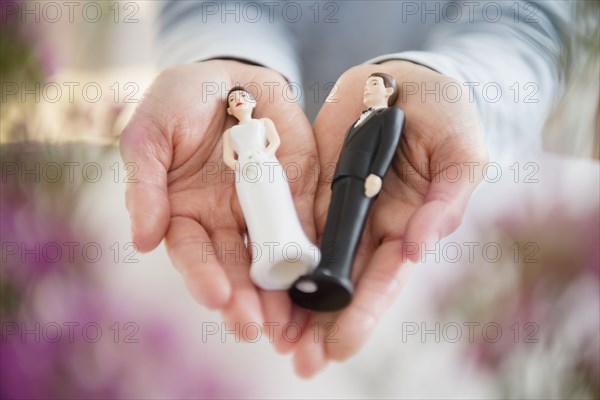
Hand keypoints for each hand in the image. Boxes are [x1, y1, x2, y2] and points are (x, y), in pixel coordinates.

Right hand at [120, 60, 318, 342]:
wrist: (233, 75)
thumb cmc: (181, 100)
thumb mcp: (150, 132)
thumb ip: (144, 183)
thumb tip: (142, 241)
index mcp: (185, 213)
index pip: (193, 253)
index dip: (203, 276)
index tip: (217, 297)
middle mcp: (224, 221)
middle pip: (235, 267)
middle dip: (244, 299)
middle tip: (255, 327)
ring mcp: (264, 211)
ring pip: (272, 259)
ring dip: (279, 292)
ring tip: (286, 325)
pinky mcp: (298, 195)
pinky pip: (307, 227)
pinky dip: (313, 256)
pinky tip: (319, 281)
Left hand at [291, 61, 487, 376]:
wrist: (397, 78)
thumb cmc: (442, 113)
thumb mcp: (460, 150)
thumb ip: (448, 197)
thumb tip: (422, 247)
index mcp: (406, 224)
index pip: (383, 278)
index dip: (364, 312)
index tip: (340, 346)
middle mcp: (368, 227)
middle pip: (343, 283)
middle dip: (323, 324)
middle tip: (300, 362)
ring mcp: (336, 209)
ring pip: (311, 262)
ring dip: (293, 301)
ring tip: (271, 338)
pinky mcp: (309, 188)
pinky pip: (288, 224)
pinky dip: (274, 254)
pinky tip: (256, 284)